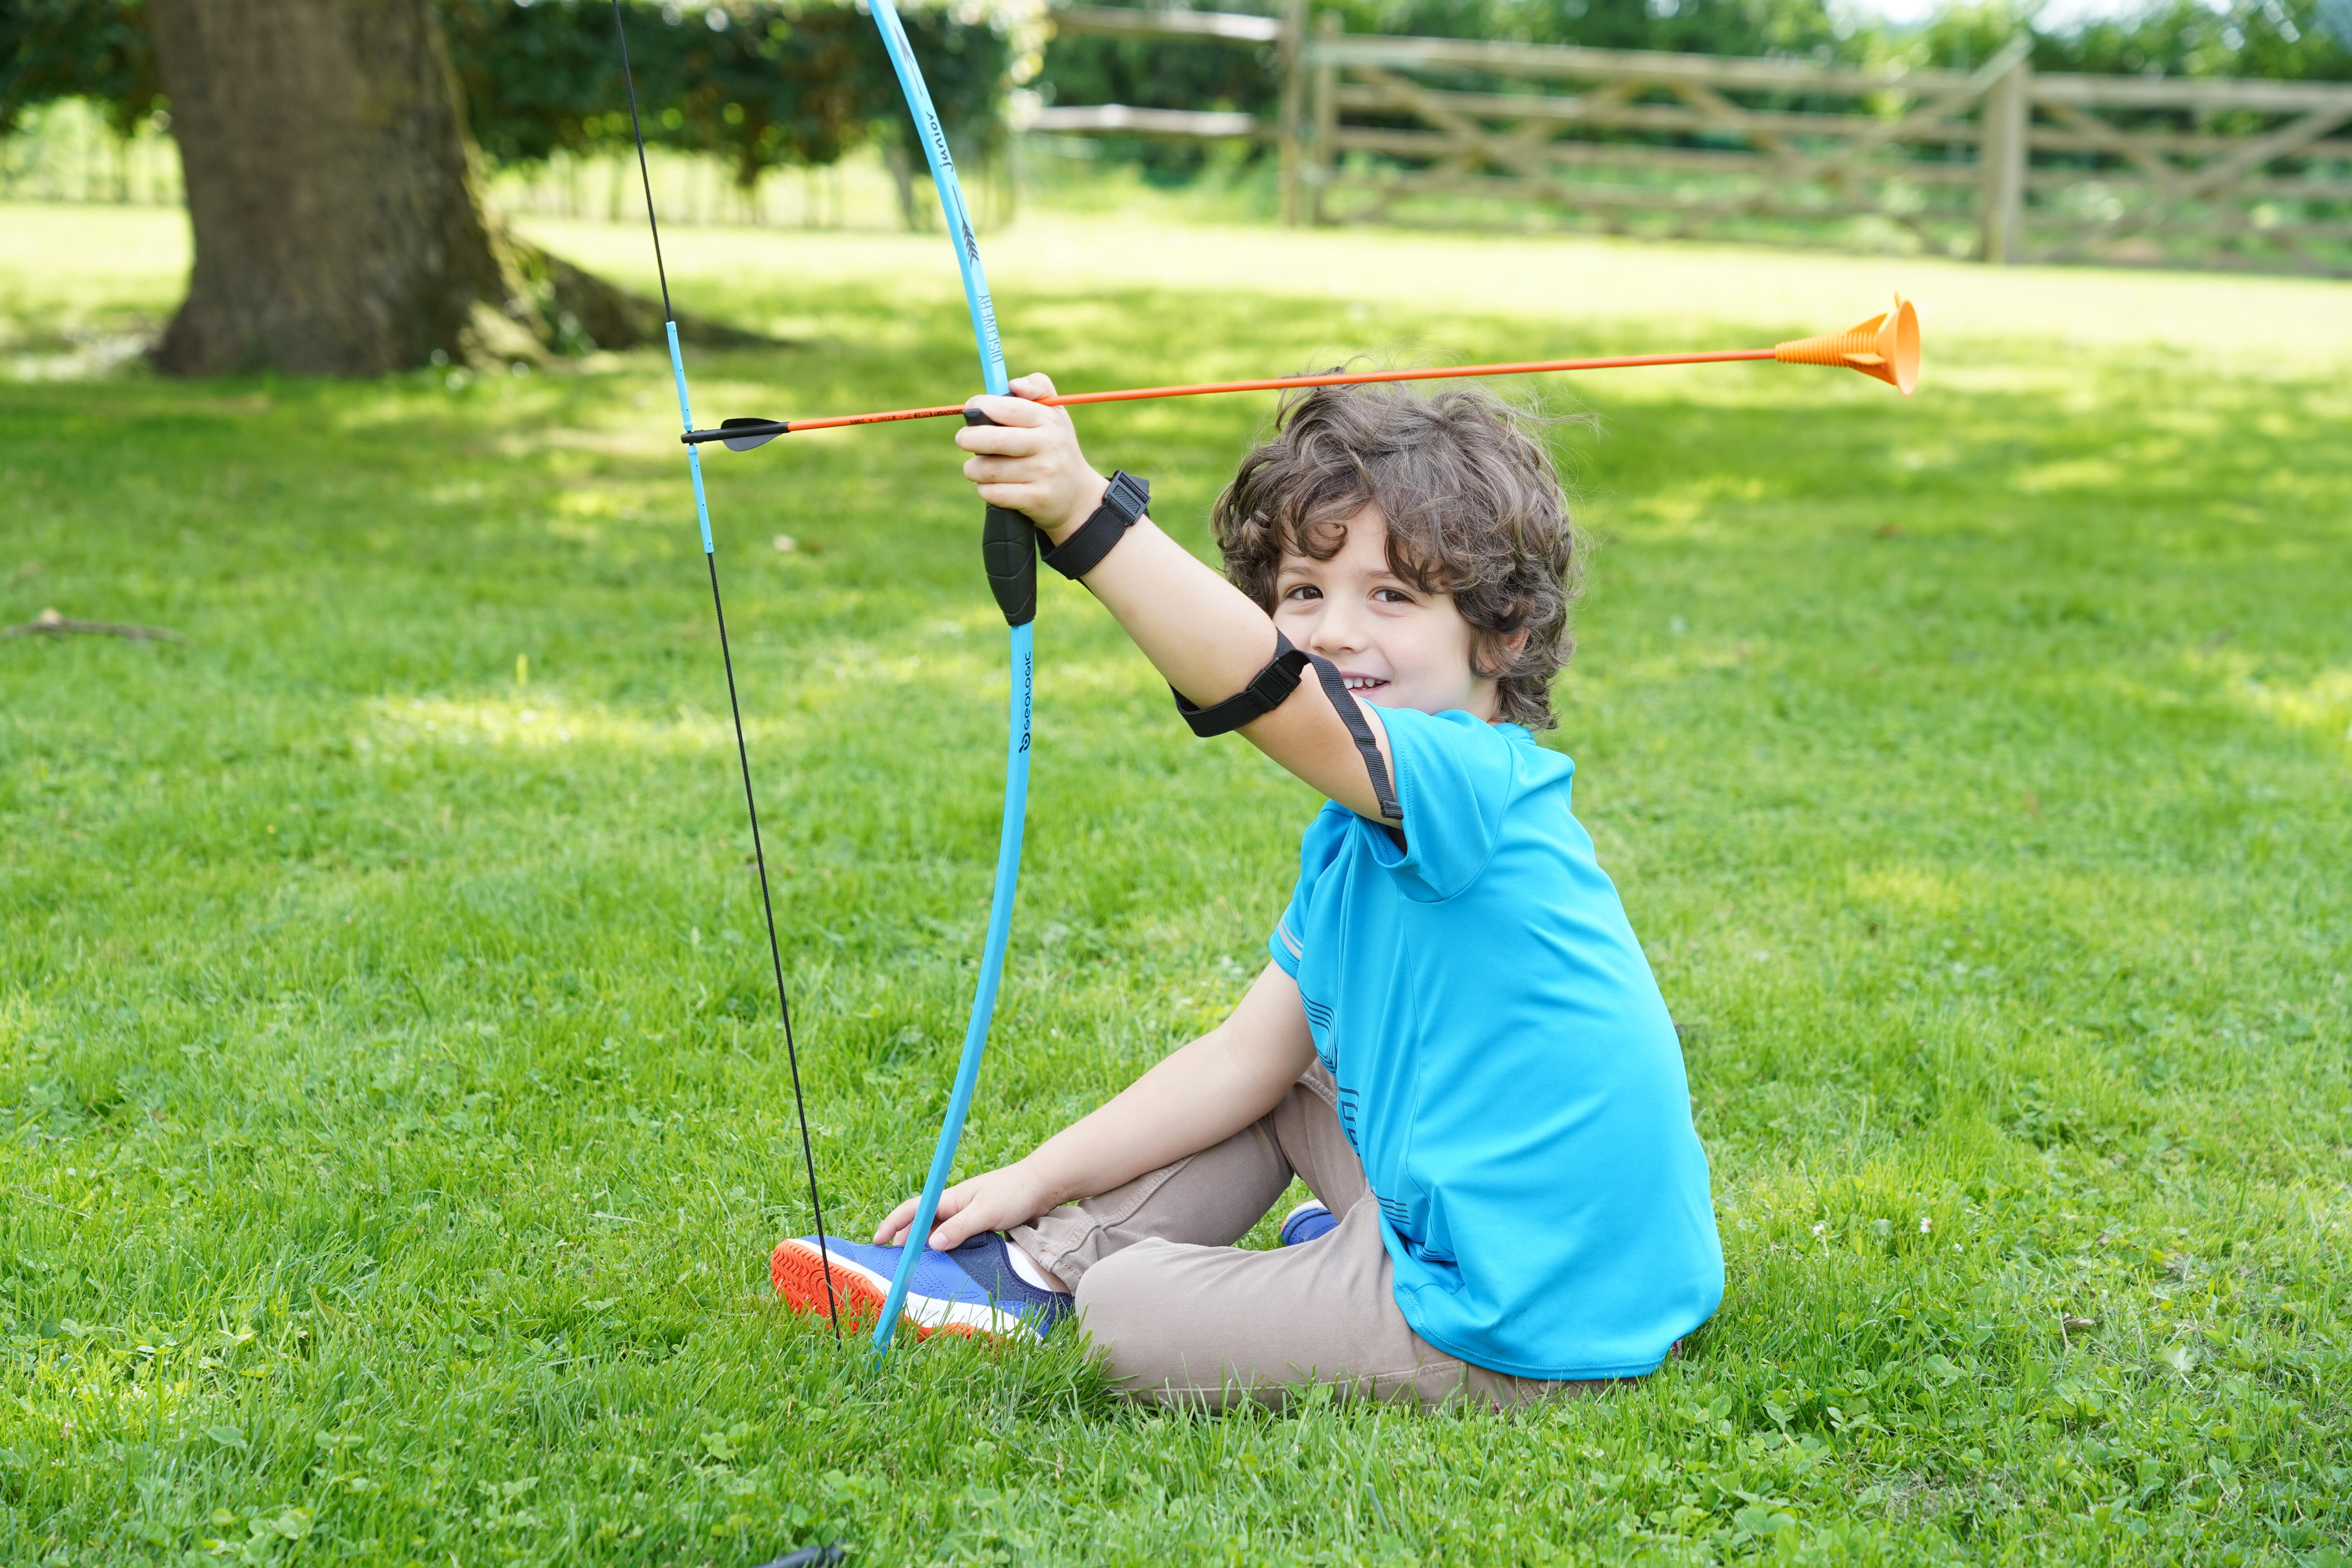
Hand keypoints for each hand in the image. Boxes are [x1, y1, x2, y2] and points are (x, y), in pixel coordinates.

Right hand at [872, 1158, 1058, 1251]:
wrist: (1042, 1184)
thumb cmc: (1015, 1193)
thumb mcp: (986, 1212)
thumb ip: (960, 1228)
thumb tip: (932, 1244)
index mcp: (950, 1198)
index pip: (913, 1209)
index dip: (893, 1224)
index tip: (877, 1241)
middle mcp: (954, 1205)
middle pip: (921, 1223)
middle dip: (904, 1241)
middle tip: (893, 1265)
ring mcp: (965, 1214)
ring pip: (937, 1232)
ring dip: (924, 1247)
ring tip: (913, 1268)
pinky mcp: (978, 1223)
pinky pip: (954, 1237)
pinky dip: (944, 1248)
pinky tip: (943, 1262)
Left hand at [955, 373, 1109, 540]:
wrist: (1077, 495)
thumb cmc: (1054, 445)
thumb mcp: (1054, 413)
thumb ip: (1037, 386)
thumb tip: (1014, 384)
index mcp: (1048, 420)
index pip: (1009, 409)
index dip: (982, 406)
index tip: (972, 408)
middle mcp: (1049, 445)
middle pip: (995, 440)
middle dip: (969, 439)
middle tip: (963, 439)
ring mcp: (1044, 474)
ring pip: (988, 470)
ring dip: (974, 468)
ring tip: (977, 467)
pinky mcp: (1036, 499)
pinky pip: (994, 493)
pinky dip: (984, 489)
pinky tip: (990, 485)